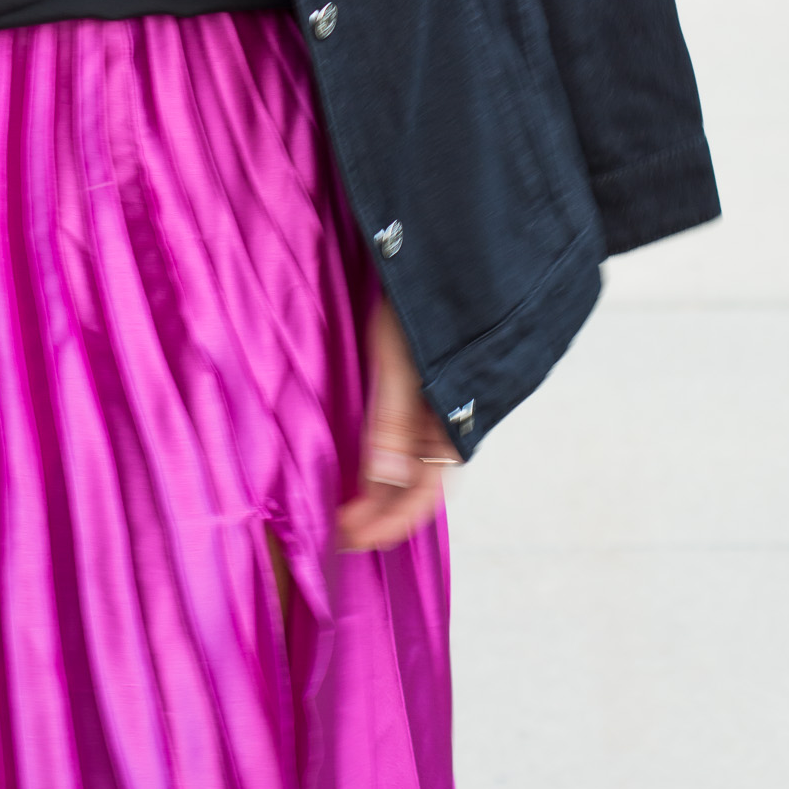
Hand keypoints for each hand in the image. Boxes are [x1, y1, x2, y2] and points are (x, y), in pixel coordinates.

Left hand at [335, 297, 458, 552]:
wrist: (449, 250)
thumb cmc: (424, 300)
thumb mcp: (400, 361)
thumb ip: (394, 421)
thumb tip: (383, 482)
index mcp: (453, 427)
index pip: (421, 500)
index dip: (384, 525)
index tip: (344, 538)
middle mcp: (451, 425)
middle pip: (417, 489)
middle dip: (379, 516)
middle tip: (335, 530)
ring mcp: (441, 408)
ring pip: (412, 468)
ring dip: (381, 493)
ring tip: (344, 506)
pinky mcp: (426, 388)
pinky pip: (409, 441)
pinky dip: (384, 462)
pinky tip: (364, 463)